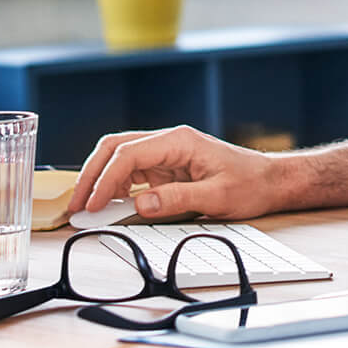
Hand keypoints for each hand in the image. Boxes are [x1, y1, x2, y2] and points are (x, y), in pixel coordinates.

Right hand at [66, 125, 283, 221]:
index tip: (91, 204)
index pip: (129, 154)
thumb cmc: (250, 184)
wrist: (271, 181)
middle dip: (92, 174)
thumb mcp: (217, 197)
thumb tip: (140, 204)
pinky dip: (116, 187)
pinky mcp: (168, 167)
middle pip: (116, 148)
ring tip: (86, 207)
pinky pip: (133, 172)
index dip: (105, 180)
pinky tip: (109, 205)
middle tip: (77, 204)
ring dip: (101, 180)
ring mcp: (167, 153)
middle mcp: (169, 141)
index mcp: (179, 141)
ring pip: (120, 158)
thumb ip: (177, 200)